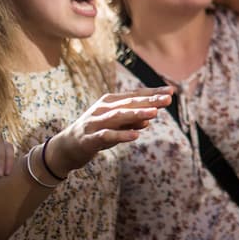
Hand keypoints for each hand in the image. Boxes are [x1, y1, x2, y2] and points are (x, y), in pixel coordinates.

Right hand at [50, 89, 173, 171]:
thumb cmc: (97, 132)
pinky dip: (121, 135)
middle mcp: (102, 108)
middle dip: (149, 101)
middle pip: (129, 103)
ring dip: (136, 114)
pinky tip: (135, 136)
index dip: (153, 93)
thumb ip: (132, 120)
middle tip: (168, 99)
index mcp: (110, 101)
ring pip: (117, 116)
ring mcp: (94, 123)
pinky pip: (106, 136)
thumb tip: (150, 117)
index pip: (135, 95)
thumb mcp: (117, 125)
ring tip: (154, 113)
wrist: (67, 147)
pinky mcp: (88, 139)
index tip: (171, 91)